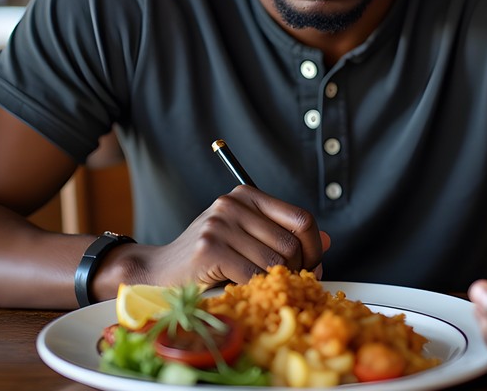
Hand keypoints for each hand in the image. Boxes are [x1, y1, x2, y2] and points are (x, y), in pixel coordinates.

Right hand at [127, 185, 326, 287]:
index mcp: (246, 195)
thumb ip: (282, 236)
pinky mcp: (209, 248)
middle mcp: (233, 203)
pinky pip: (252, 275)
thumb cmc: (206, 259)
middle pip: (291, 243)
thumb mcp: (246, 239)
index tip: (313, 267)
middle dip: (297, 271)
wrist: (158, 272)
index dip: (314, 248)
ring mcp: (220, 224)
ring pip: (274, 262)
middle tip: (288, 286)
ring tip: (262, 289)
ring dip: (274, 283)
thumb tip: (328, 242)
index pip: (301, 219)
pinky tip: (244, 291)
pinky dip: (255, 290)